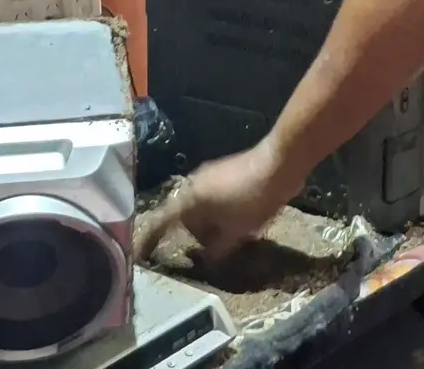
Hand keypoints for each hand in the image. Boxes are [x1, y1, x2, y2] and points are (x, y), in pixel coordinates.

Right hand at [139, 141, 303, 261]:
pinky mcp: (225, 170)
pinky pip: (215, 197)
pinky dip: (221, 211)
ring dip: (212, 223)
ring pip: (202, 207)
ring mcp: (209, 174)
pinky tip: (243, 218)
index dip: (151, 240)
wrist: (280, 163)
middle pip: (186, 216)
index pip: (163, 223)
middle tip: (217, 249)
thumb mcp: (235, 232)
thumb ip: (217, 249)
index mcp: (189, 199)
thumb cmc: (253, 199)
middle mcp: (193, 183)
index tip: (143, 254)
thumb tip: (207, 260)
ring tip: (235, 234)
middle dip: (198, 234)